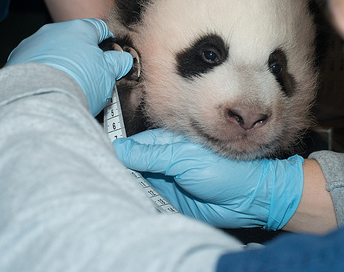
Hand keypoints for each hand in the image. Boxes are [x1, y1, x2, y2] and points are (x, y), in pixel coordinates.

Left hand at [6, 19, 132, 114]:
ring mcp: (33, 44)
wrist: (39, 100)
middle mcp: (54, 31)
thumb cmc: (78, 83)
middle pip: (73, 39)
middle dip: (82, 54)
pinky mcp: (16, 60)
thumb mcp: (108, 74)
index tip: (109, 53)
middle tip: (89, 74)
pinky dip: (42, 72)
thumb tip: (123, 60)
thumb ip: (118, 62)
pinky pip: (34, 63)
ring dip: (61, 62)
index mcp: (79, 29)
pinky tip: (48, 87)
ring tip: (66, 84)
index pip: (98, 28)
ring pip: (52, 51)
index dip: (107, 41)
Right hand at [113, 128, 303, 229]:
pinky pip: (147, 199)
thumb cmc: (224, 171)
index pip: (134, 145)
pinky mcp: (169, 200)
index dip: (117, 150)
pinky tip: (122, 201)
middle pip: (132, 164)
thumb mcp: (183, 158)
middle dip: (118, 168)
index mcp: (168, 143)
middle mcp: (164, 161)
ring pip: (137, 182)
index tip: (95, 153)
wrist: (247, 200)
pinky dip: (136, 200)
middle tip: (96, 175)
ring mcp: (166, 181)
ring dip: (125, 185)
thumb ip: (151, 154)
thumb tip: (120, 148)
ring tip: (104, 187)